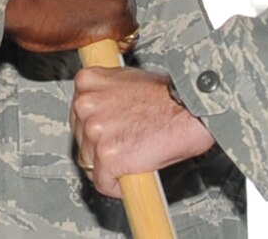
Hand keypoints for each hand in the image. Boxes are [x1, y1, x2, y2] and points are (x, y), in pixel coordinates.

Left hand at [71, 66, 215, 197]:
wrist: (190, 110)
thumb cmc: (167, 97)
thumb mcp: (127, 81)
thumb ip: (106, 94)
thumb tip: (100, 111)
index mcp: (88, 82)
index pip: (77, 115)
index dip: (94, 128)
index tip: (105, 134)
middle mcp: (85, 104)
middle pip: (81, 140)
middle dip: (100, 148)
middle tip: (125, 145)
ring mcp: (94, 130)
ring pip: (89, 163)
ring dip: (108, 167)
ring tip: (133, 155)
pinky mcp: (107, 156)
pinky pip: (103, 183)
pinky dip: (117, 186)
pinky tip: (133, 174)